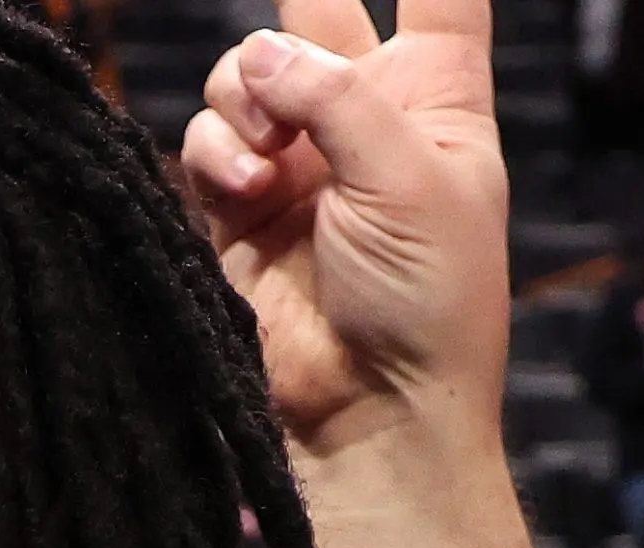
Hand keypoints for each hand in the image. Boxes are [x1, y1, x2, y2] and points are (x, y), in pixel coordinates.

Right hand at [183, 0, 507, 460]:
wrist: (370, 412)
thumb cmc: (427, 297)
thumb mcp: (410, 173)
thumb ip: (334, 94)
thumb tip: (257, 52)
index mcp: (439, 94)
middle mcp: (364, 117)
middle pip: (318, 15)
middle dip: (294, 12)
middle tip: (278, 55)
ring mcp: (296, 164)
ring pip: (244, 78)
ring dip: (245, 101)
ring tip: (267, 161)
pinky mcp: (236, 213)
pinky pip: (204, 143)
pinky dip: (214, 154)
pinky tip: (240, 190)